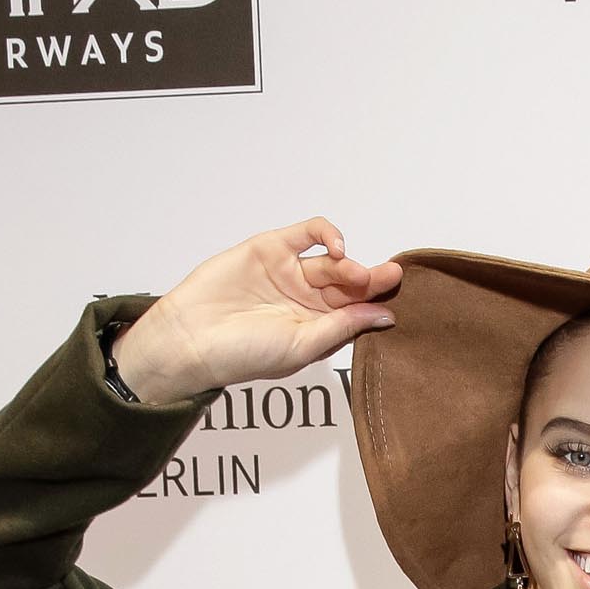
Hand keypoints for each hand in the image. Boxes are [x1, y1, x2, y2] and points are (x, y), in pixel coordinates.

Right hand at [111, 219, 401, 403]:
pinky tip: (337, 248)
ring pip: (332, 260)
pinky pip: (307, 234)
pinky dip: (328, 234)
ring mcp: (289, 273)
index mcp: (317, 329)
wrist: (193, 337)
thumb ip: (343, 327)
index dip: (377, 299)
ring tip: (355, 273)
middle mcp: (306, 301)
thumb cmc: (245, 354)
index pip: (357, 310)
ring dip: (349, 263)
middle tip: (383, 278)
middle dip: (369, 280)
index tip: (396, 294)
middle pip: (350, 284)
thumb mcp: (303, 345)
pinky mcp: (271, 248)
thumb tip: (385, 316)